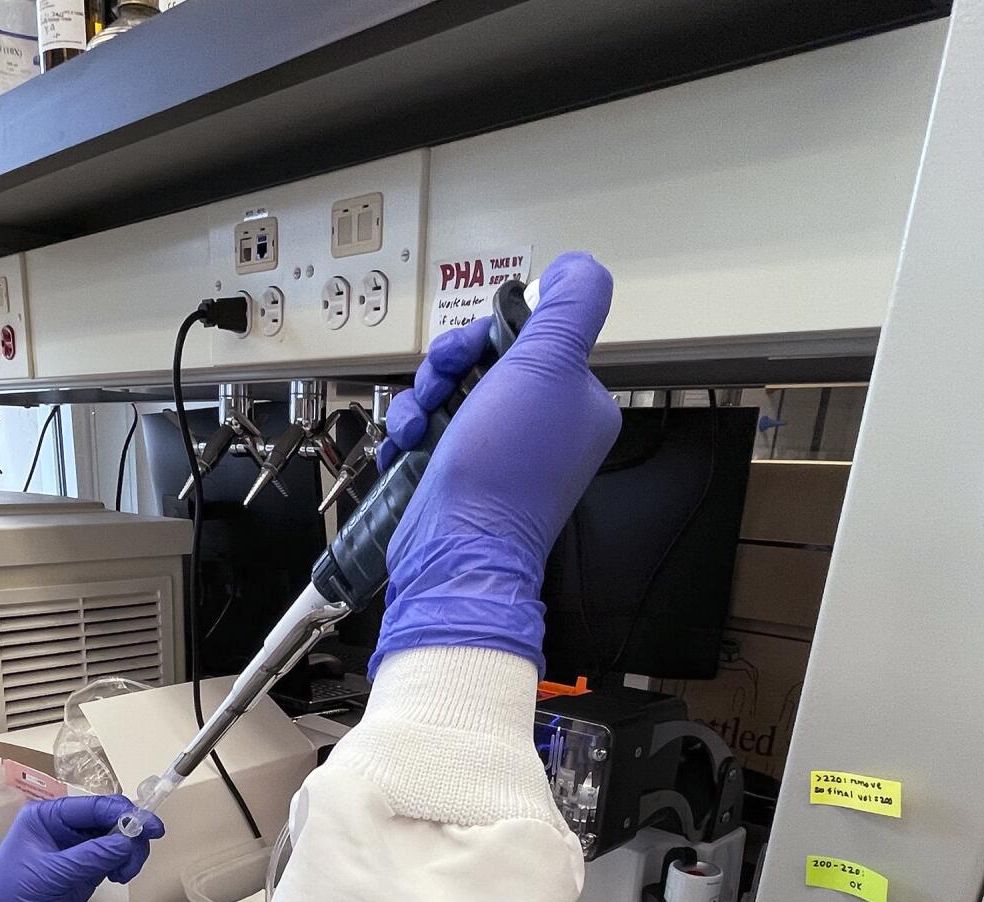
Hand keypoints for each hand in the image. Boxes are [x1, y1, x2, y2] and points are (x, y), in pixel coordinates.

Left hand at [0, 796, 163, 901]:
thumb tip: (127, 840)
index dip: (125, 813)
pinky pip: (113, 858)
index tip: (152, 827)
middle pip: (110, 819)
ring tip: (123, 876)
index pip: (94, 806)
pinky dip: (125, 864)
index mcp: (47, 816)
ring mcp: (75, 850)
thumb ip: (89, 857)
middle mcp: (63, 827)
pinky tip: (119, 878)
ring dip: (130, 852)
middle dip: (131, 834)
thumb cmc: (9, 900)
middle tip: (136, 860)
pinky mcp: (84, 871)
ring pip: (116, 839)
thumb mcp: (48, 876)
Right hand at [373, 251, 622, 671]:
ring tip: (418, 423)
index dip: (489, 334)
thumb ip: (569, 309)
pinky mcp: (462, 474)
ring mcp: (501, 453)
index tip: (471, 351)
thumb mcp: (546, 368)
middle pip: (484, 361)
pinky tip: (406, 444)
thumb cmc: (503, 474)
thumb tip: (575, 268)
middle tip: (439, 385)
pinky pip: (432, 430)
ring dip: (423, 397)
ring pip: (451, 393)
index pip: (529, 336)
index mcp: (577, 400)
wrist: (457, 552)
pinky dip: (412, 430)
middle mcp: (543, 427)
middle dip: (448, 366)